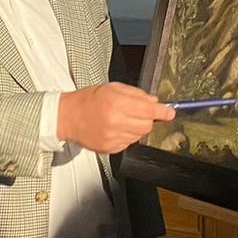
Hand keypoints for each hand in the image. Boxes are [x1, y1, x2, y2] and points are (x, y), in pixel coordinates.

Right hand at [56, 82, 174, 153]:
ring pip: (139, 135)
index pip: (148, 110)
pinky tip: (115, 128)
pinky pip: (128, 144)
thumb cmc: (88, 100)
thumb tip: (154, 101)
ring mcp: (112, 137)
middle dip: (147, 119)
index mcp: (116, 103)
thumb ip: (135, 94)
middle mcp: (115, 121)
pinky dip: (127, 136)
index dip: (162, 112)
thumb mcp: (111, 88)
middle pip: (147, 125)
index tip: (169, 113)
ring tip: (122, 120)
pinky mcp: (109, 148)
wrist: (67, 117)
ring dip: (136, 128)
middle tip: (137, 113)